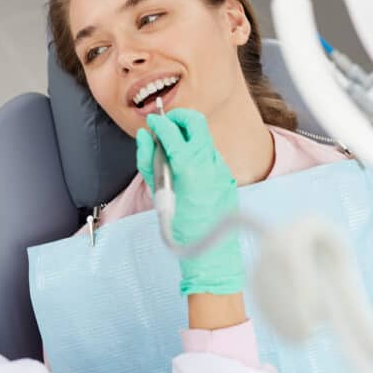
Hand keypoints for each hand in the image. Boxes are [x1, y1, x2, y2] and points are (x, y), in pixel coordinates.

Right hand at [136, 109, 243, 295]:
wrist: (211, 255)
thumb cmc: (182, 231)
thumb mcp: (159, 195)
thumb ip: (149, 162)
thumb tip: (144, 137)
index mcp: (190, 168)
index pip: (172, 132)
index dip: (159, 123)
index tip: (151, 122)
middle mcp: (210, 164)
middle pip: (196, 122)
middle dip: (179, 118)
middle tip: (165, 125)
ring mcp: (222, 170)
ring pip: (205, 138)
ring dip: (188, 135)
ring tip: (172, 148)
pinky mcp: (227, 177)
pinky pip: (211, 156)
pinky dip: (197, 153)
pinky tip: (186, 167)